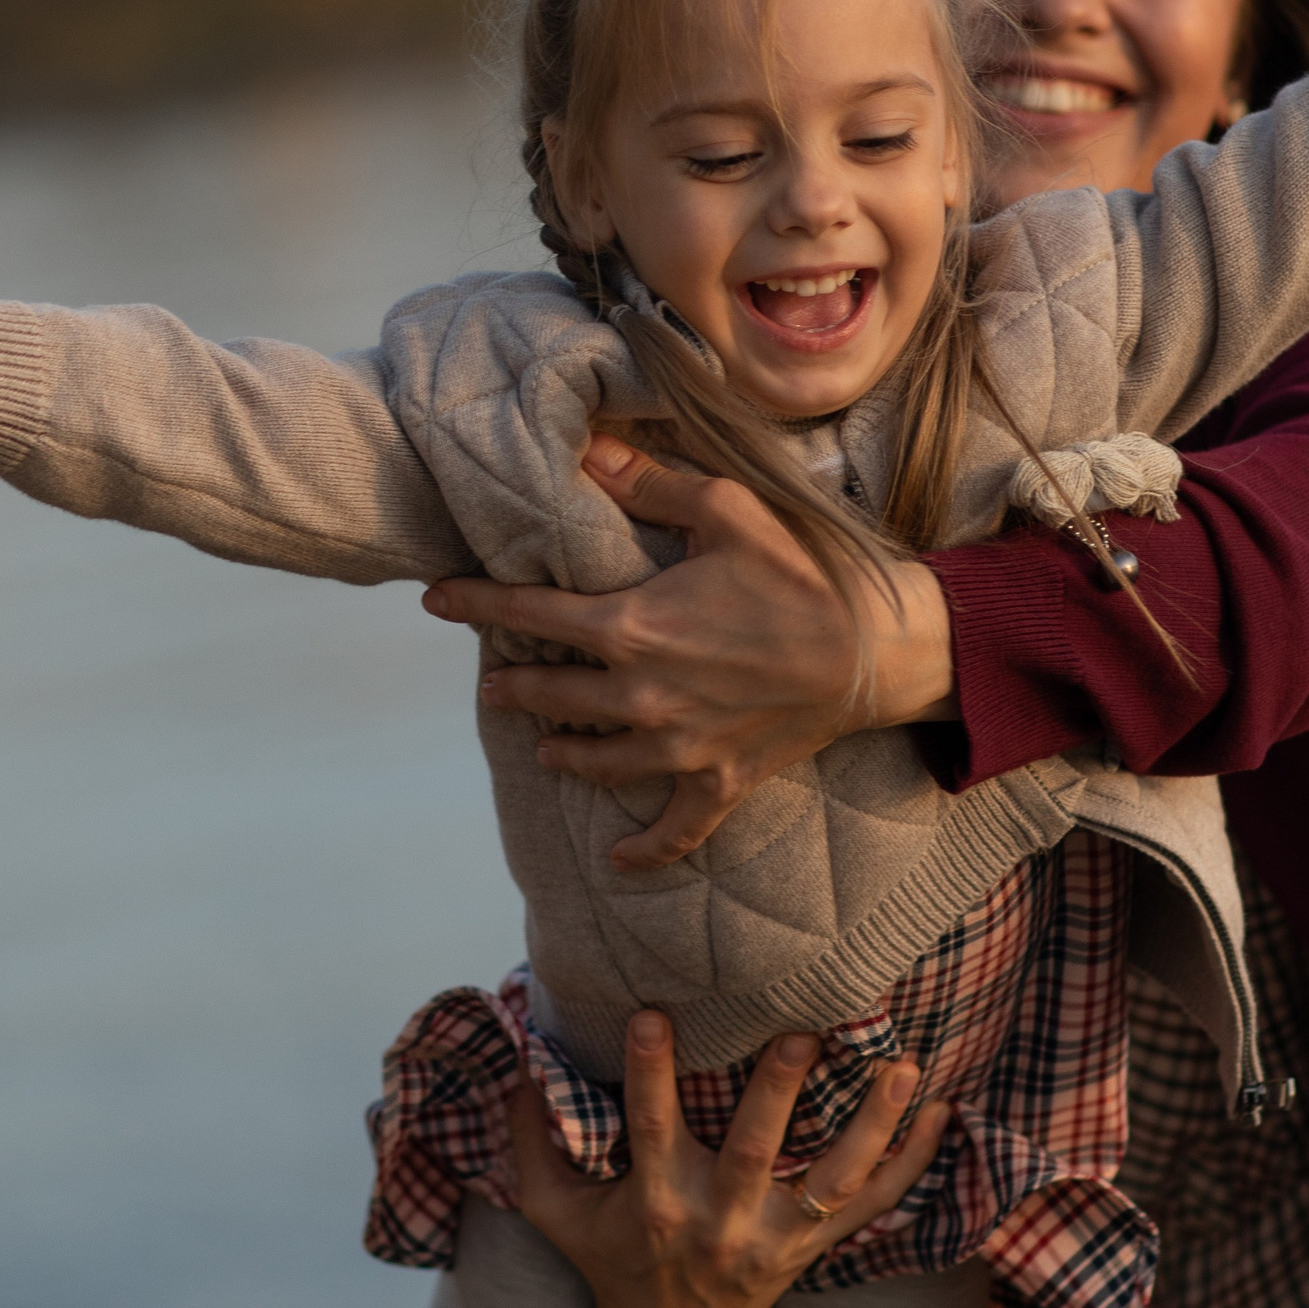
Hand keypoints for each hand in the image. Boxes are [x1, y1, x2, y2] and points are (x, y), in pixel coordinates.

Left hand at [421, 435, 958, 870]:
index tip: (435, 598)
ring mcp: (677, 749)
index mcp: (632, 627)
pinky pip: (673, 832)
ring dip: (563, 753)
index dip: (476, 602)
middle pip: (551, 695)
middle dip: (515, 685)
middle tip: (495, 681)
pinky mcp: (718, 783)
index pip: (531, 612)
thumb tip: (587, 448)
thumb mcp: (726, 510)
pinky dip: (644, 850)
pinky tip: (618, 859)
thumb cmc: (801, 573)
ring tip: (546, 743)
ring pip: (595, 762)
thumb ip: (649, 484)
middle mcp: (641, 697)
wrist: (873, 652)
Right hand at [507, 1012, 950, 1307]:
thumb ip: (532, 1143)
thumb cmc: (611, 1257)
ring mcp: (776, 1237)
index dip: (650, 1072)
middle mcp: (721, 1222)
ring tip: (901, 1068)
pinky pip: (873, 1205)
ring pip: (832, 1177)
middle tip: (801, 1036)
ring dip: (871, 1124)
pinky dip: (912, 1163)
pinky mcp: (816, 1246)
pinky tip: (942, 1112)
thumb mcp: (556, 1213)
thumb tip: (515, 1064)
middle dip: (777, 1093)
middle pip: (753, 1151)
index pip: (652, 1128)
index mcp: (657, 1205)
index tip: (653, 1015)